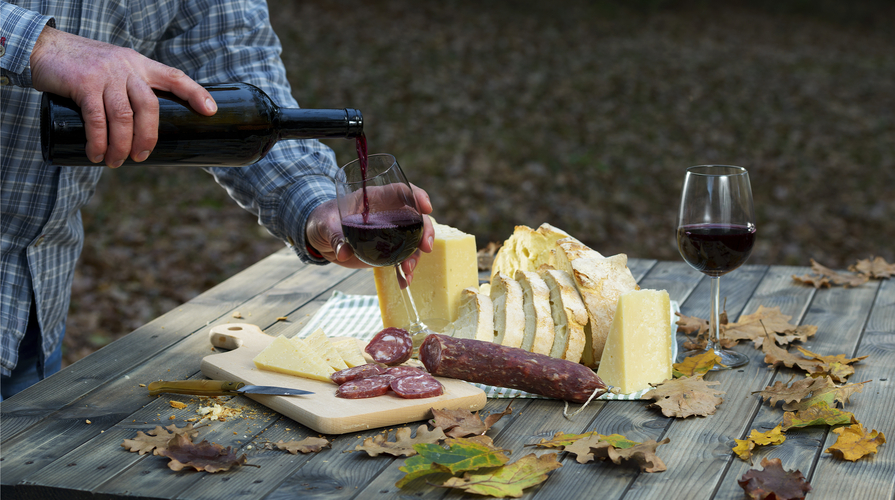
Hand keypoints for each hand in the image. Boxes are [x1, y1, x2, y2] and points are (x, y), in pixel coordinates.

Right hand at [29, 26, 215, 167]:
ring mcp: (105, 75)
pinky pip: (96, 118)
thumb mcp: (114, 68)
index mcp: (139, 64)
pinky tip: (96, 154)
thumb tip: (142, 128)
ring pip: (123, 116)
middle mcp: (126, 67)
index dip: (195, 93)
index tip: (211, 111)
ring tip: (116, 162)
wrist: (43, 48)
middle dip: (149, 136)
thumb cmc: (83, 66)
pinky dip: (98, 141)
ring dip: (122, 145)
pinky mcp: (83, 83)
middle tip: (142, 157)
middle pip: (149, 106)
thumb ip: (129, 88)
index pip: (174, 77)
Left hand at [305, 184, 434, 287]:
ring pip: (412, 241)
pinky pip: (401, 258)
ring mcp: (389, 233)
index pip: (401, 191)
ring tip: (407, 271)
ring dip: (415, 256)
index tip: (426, 207)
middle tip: (426, 247)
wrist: (320, 238)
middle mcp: (387, 214)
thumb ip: (335, 237)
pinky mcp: (386, 250)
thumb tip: (344, 252)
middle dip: (425, 231)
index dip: (416, 196)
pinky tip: (403, 282)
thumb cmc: (323, 221)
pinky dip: (404, 271)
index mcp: (375, 198)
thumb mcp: (325, 225)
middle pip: (414, 218)